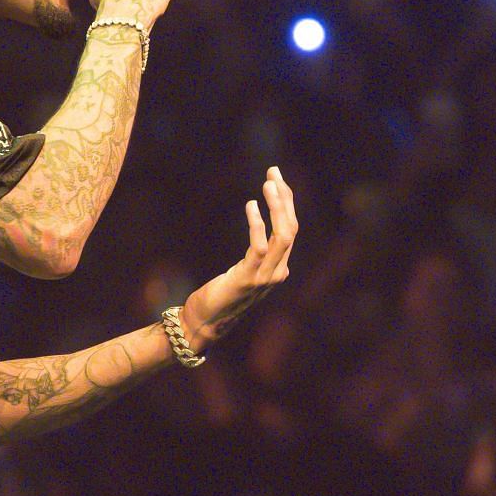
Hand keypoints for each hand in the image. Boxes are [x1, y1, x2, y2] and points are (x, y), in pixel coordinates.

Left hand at [180, 167, 297, 345]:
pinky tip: (251, 205)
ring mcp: (265, 278)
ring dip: (277, 207)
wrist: (204, 321)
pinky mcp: (247, 280)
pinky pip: (259, 247)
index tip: (277, 178)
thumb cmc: (221, 294)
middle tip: (273, 173)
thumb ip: (258, 253)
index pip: (291, 229)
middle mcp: (278, 272)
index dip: (286, 202)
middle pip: (291, 229)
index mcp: (279, 268)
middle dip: (284, 198)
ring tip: (268, 184)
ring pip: (282, 236)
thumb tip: (263, 225)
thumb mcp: (245, 270)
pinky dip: (257, 224)